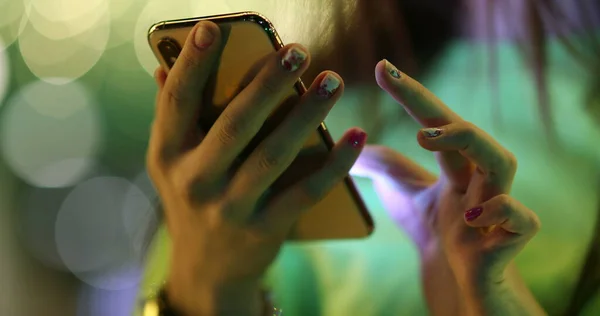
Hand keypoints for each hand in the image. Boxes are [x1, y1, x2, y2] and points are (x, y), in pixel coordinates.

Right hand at [146, 21, 365, 314]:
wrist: (207, 269)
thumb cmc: (193, 198)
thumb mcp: (173, 162)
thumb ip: (173, 115)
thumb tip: (164, 62)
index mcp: (167, 155)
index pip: (177, 101)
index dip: (194, 63)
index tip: (214, 27)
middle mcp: (194, 181)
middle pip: (235, 125)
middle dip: (268, 84)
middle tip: (299, 50)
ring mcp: (229, 208)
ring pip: (274, 155)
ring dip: (307, 115)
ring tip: (333, 81)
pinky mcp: (264, 229)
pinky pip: (305, 192)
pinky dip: (334, 163)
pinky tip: (356, 135)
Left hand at [351, 60, 540, 312]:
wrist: (457, 283)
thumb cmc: (433, 230)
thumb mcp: (398, 192)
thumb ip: (379, 165)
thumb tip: (349, 141)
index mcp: (454, 165)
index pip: (436, 122)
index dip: (411, 95)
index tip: (381, 68)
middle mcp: (477, 178)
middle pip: (471, 135)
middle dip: (437, 111)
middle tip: (401, 99)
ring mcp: (497, 207)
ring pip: (502, 163)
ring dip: (469, 144)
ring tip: (426, 137)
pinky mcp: (513, 238)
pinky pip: (522, 218)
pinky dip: (500, 211)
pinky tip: (469, 217)